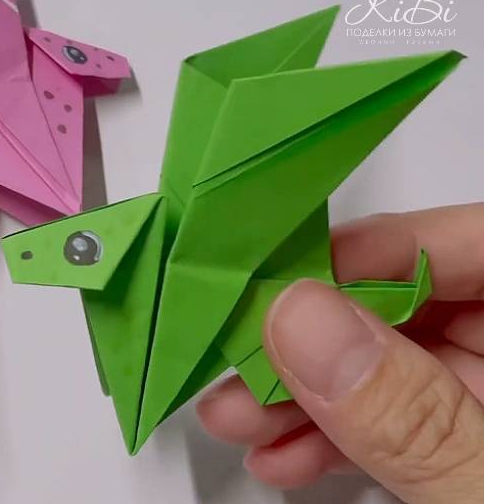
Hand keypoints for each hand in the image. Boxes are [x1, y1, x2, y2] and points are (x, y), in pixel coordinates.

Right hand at [197, 204, 483, 502]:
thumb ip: (411, 414)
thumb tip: (305, 327)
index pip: (465, 245)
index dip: (370, 249)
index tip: (283, 276)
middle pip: (405, 307)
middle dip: (306, 335)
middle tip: (236, 351)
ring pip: (383, 370)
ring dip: (297, 392)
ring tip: (236, 415)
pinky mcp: (458, 451)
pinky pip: (391, 425)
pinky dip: (330, 437)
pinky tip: (282, 452)